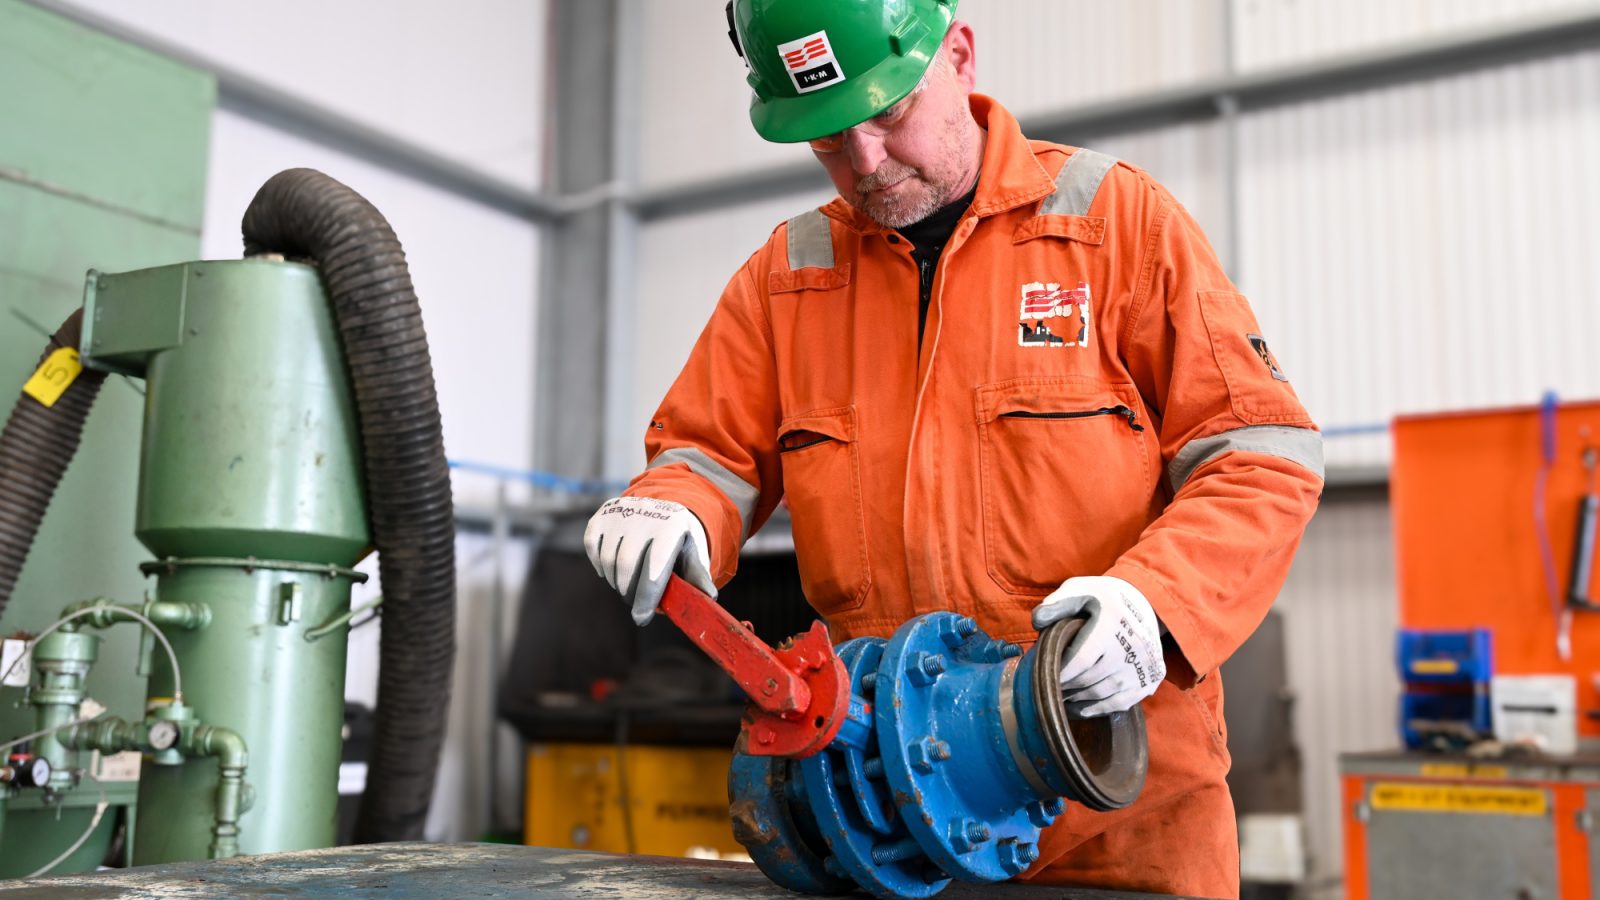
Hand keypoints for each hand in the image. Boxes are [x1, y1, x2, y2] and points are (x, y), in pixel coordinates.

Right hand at [583, 496, 715, 625]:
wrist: (662, 508)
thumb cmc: (678, 541)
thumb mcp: (693, 554)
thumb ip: (698, 577)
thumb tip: (709, 598)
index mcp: (672, 527)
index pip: (654, 568)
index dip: (646, 598)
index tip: (641, 618)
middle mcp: (645, 515)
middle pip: (626, 565)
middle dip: (629, 591)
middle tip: (634, 601)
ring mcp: (620, 513)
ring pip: (608, 559)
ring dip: (615, 581)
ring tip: (626, 586)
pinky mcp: (602, 514)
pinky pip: (592, 547)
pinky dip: (599, 565)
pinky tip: (612, 569)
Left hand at [1032, 576, 1165, 716]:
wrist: (1145, 602)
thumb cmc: (1104, 597)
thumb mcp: (1079, 589)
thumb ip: (1056, 604)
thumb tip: (1037, 623)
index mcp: (1113, 622)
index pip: (1082, 659)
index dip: (1061, 672)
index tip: (1044, 676)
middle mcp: (1133, 646)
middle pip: (1091, 679)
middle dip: (1067, 686)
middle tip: (1049, 688)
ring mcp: (1145, 665)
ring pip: (1104, 694)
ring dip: (1079, 699)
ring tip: (1062, 697)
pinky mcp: (1152, 678)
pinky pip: (1122, 703)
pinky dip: (1100, 709)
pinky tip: (1082, 708)